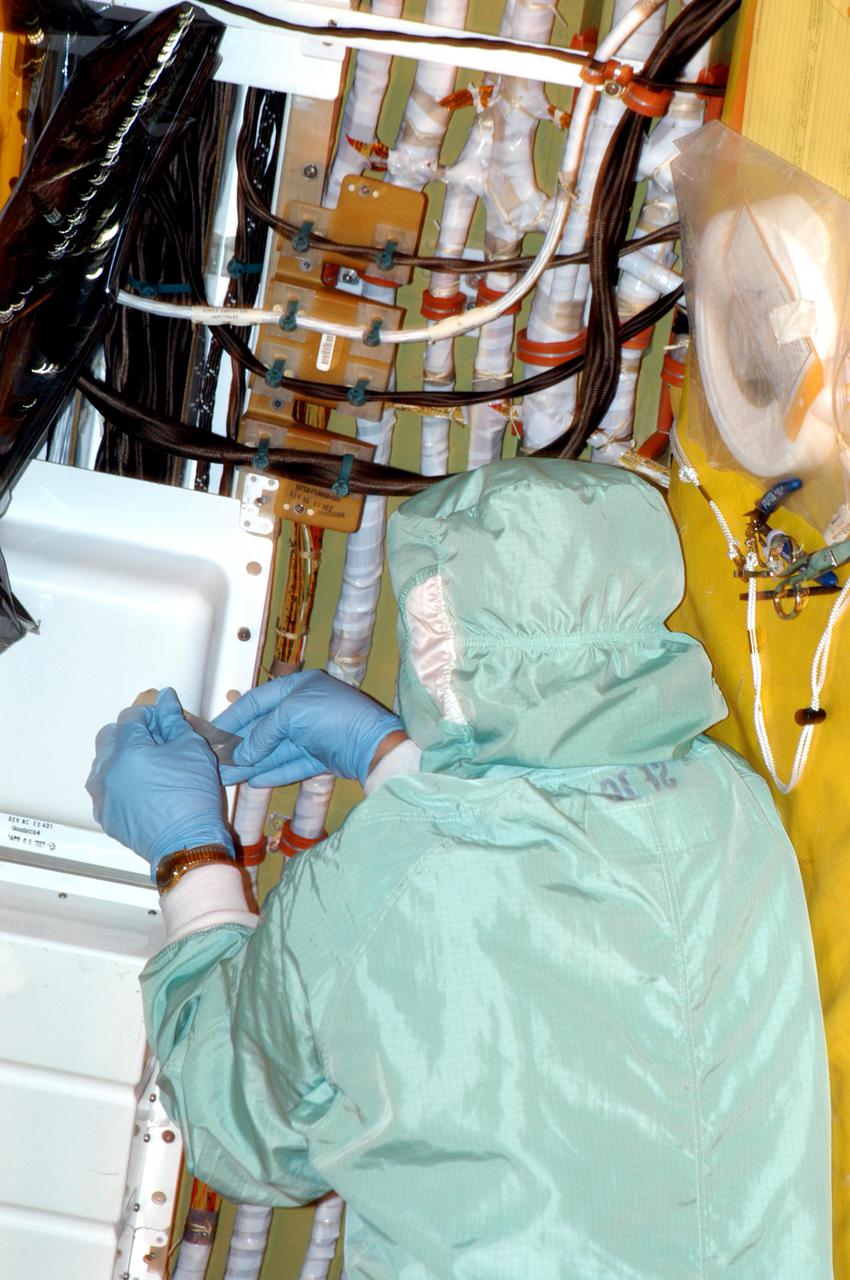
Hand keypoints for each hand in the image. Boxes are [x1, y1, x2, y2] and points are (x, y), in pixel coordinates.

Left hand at [87, 687, 234, 875]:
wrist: (188, 843)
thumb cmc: (192, 802)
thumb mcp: (193, 750)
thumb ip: (175, 721)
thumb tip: (166, 704)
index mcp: (128, 752)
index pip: (130, 717)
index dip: (149, 714)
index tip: (162, 720)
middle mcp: (108, 773)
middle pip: (109, 737)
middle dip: (130, 734)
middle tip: (155, 741)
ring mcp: (103, 796)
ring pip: (103, 764)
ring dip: (122, 758)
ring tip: (148, 766)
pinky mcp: (106, 815)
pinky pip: (105, 790)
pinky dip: (119, 783)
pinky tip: (143, 789)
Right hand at [213, 670, 403, 787]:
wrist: (373, 744)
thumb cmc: (333, 717)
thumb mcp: (291, 715)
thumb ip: (263, 732)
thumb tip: (243, 754)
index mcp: (298, 687)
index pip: (258, 700)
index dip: (234, 717)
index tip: (213, 733)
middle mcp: (305, 709)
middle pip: (266, 728)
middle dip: (241, 746)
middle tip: (218, 761)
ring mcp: (315, 734)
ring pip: (277, 750)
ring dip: (252, 763)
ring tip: (228, 777)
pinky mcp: (323, 757)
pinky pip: (292, 764)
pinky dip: (274, 772)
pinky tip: (254, 781)